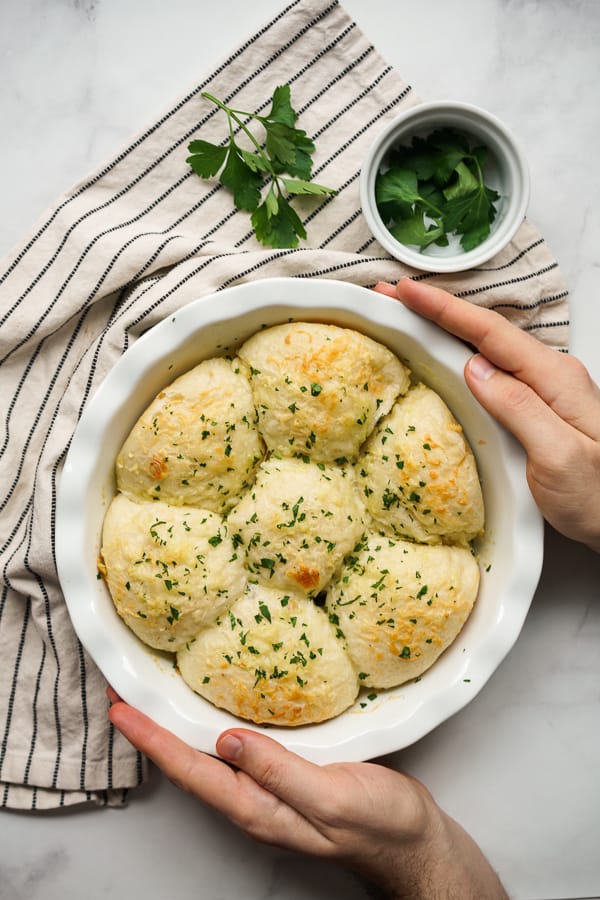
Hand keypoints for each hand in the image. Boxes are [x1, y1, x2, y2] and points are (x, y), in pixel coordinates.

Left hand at [108, 687, 506, 898]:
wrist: (411, 839)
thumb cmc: (379, 823)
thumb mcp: (331, 796)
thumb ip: (279, 772)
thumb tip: (227, 740)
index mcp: (257, 808)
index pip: (191, 769)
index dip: (153, 739)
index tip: (121, 710)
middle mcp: (252, 800)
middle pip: (188, 763)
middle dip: (153, 729)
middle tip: (123, 691)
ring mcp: (267, 789)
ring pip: (208, 755)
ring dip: (175, 726)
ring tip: (151, 695)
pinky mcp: (284, 774)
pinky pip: (236, 748)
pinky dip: (211, 725)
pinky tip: (211, 708)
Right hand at [375, 278, 599, 552]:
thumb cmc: (598, 496)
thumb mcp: (559, 456)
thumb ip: (518, 407)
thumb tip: (474, 367)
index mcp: (554, 378)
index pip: (490, 332)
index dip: (444, 309)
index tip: (405, 290)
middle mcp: (550, 375)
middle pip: (484, 332)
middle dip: (435, 310)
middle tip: (392, 296)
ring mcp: (544, 390)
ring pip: (486, 348)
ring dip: (445, 330)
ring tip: (406, 318)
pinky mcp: (536, 407)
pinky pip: (493, 370)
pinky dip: (460, 354)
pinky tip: (443, 356)